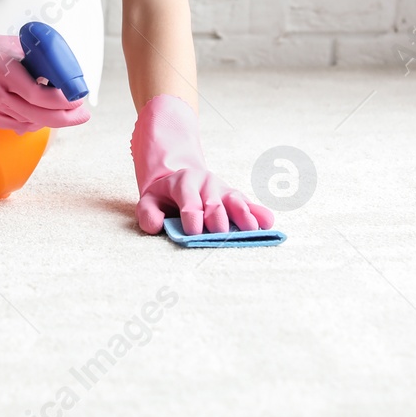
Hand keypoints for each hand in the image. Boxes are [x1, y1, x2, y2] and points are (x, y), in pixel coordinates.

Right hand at [0, 13, 88, 133]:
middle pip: (34, 114)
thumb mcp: (20, 46)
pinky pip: (18, 126)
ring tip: (69, 111)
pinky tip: (44, 115)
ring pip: (29, 122)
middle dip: (64, 117)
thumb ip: (42, 60)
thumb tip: (71, 77)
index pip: (35, 93)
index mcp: (3, 68)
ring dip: (52, 119)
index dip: (59, 101)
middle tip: (82, 114)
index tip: (77, 99)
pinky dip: (35, 123)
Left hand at [130, 93, 274, 234]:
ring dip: (242, 215)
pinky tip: (267, 224)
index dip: (191, 216)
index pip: (189, 200)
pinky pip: (249, 205)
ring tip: (251, 230)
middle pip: (214, 202)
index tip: (193, 232)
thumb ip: (148, 214)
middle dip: (217, 219)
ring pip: (235, 200)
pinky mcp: (235, 198)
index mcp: (184, 182)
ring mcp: (223, 190)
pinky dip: (259, 213)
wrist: (181, 181)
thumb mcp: (149, 201)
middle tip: (220, 235)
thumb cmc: (164, 198)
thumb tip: (157, 226)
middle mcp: (207, 183)